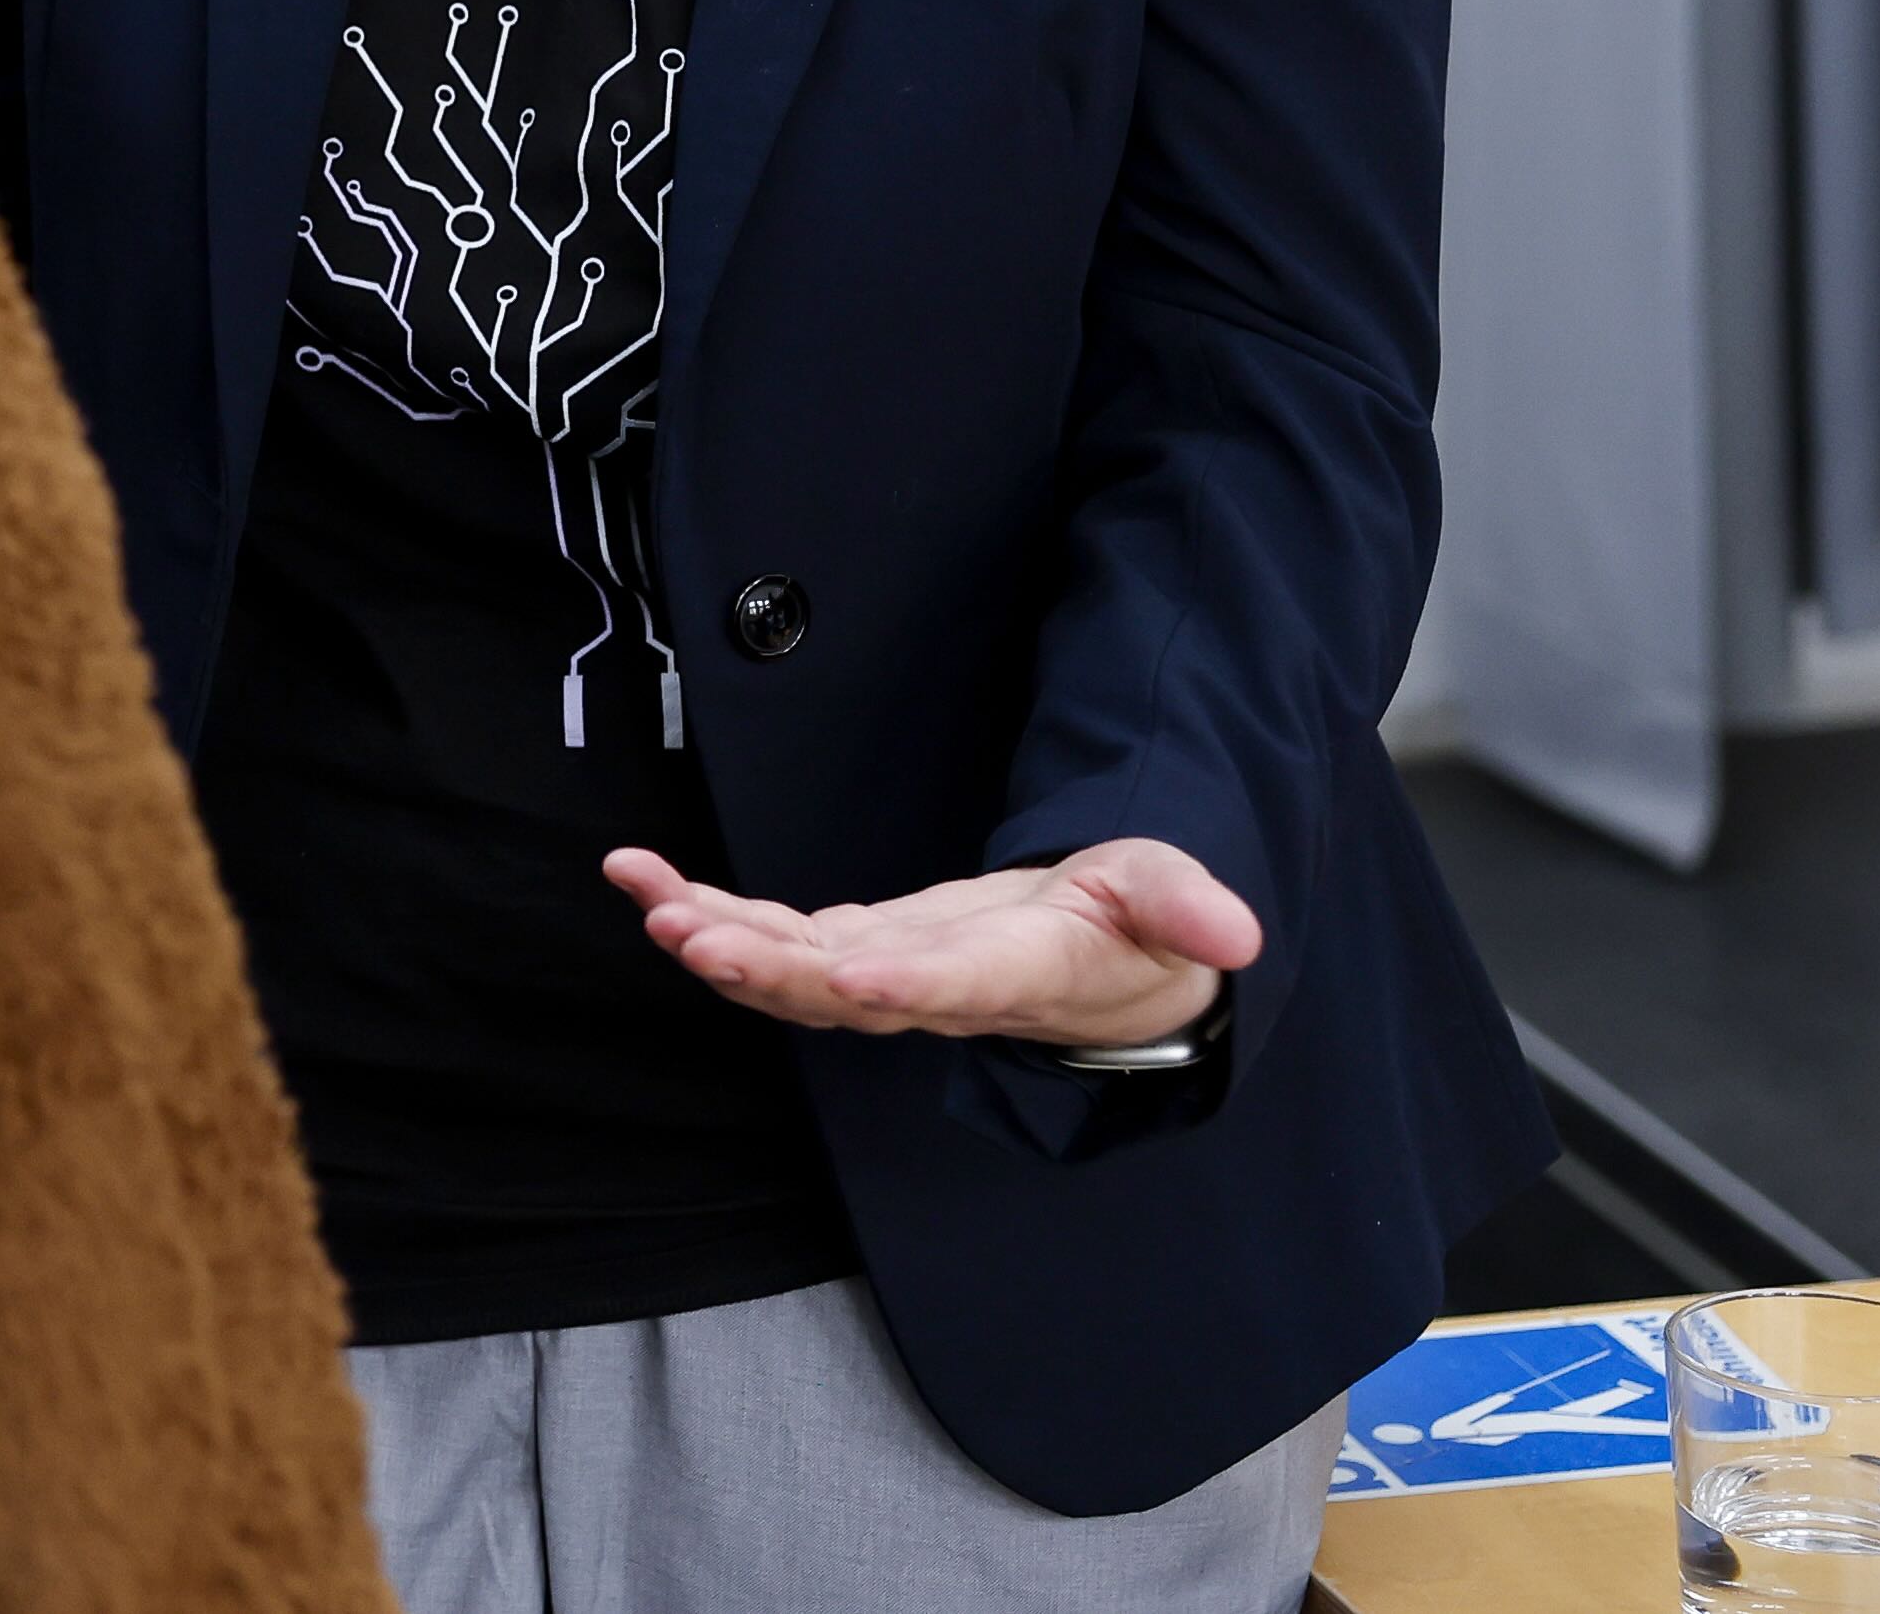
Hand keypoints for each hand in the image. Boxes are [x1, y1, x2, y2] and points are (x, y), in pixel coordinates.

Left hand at [601, 837, 1255, 1050]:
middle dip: (770, 968)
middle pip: (848, 992)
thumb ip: (1187, 907)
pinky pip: (773, 940)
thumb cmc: (1139, 928)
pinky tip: (646, 886)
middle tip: (696, 937)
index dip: (910, 984)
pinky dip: (709, 915)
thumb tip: (1233, 932)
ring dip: (718, 940)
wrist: (1110, 965)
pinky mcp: (859, 950)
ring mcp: (892, 973)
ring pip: (794, 973)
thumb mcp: (1172, 900)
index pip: (966, 985)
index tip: (853, 974)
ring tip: (651, 905)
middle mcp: (943, 988)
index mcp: (1025, 973)